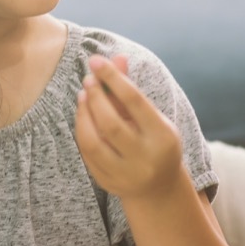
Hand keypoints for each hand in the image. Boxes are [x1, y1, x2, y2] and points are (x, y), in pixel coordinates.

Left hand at [75, 54, 183, 199]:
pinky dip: (82, 131)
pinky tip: (82, 115)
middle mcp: (145, 157)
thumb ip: (131, 89)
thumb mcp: (151, 116)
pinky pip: (87, 154)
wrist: (158, 188)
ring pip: (93, 142)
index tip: (96, 60)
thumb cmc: (155, 142)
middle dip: (95, 97)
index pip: (134, 101)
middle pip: (111, 124)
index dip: (113, 78)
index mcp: (162, 136)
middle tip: (87, 79)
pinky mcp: (108, 183)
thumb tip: (117, 57)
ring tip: (83, 95)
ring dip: (83, 115)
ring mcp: (125, 174)